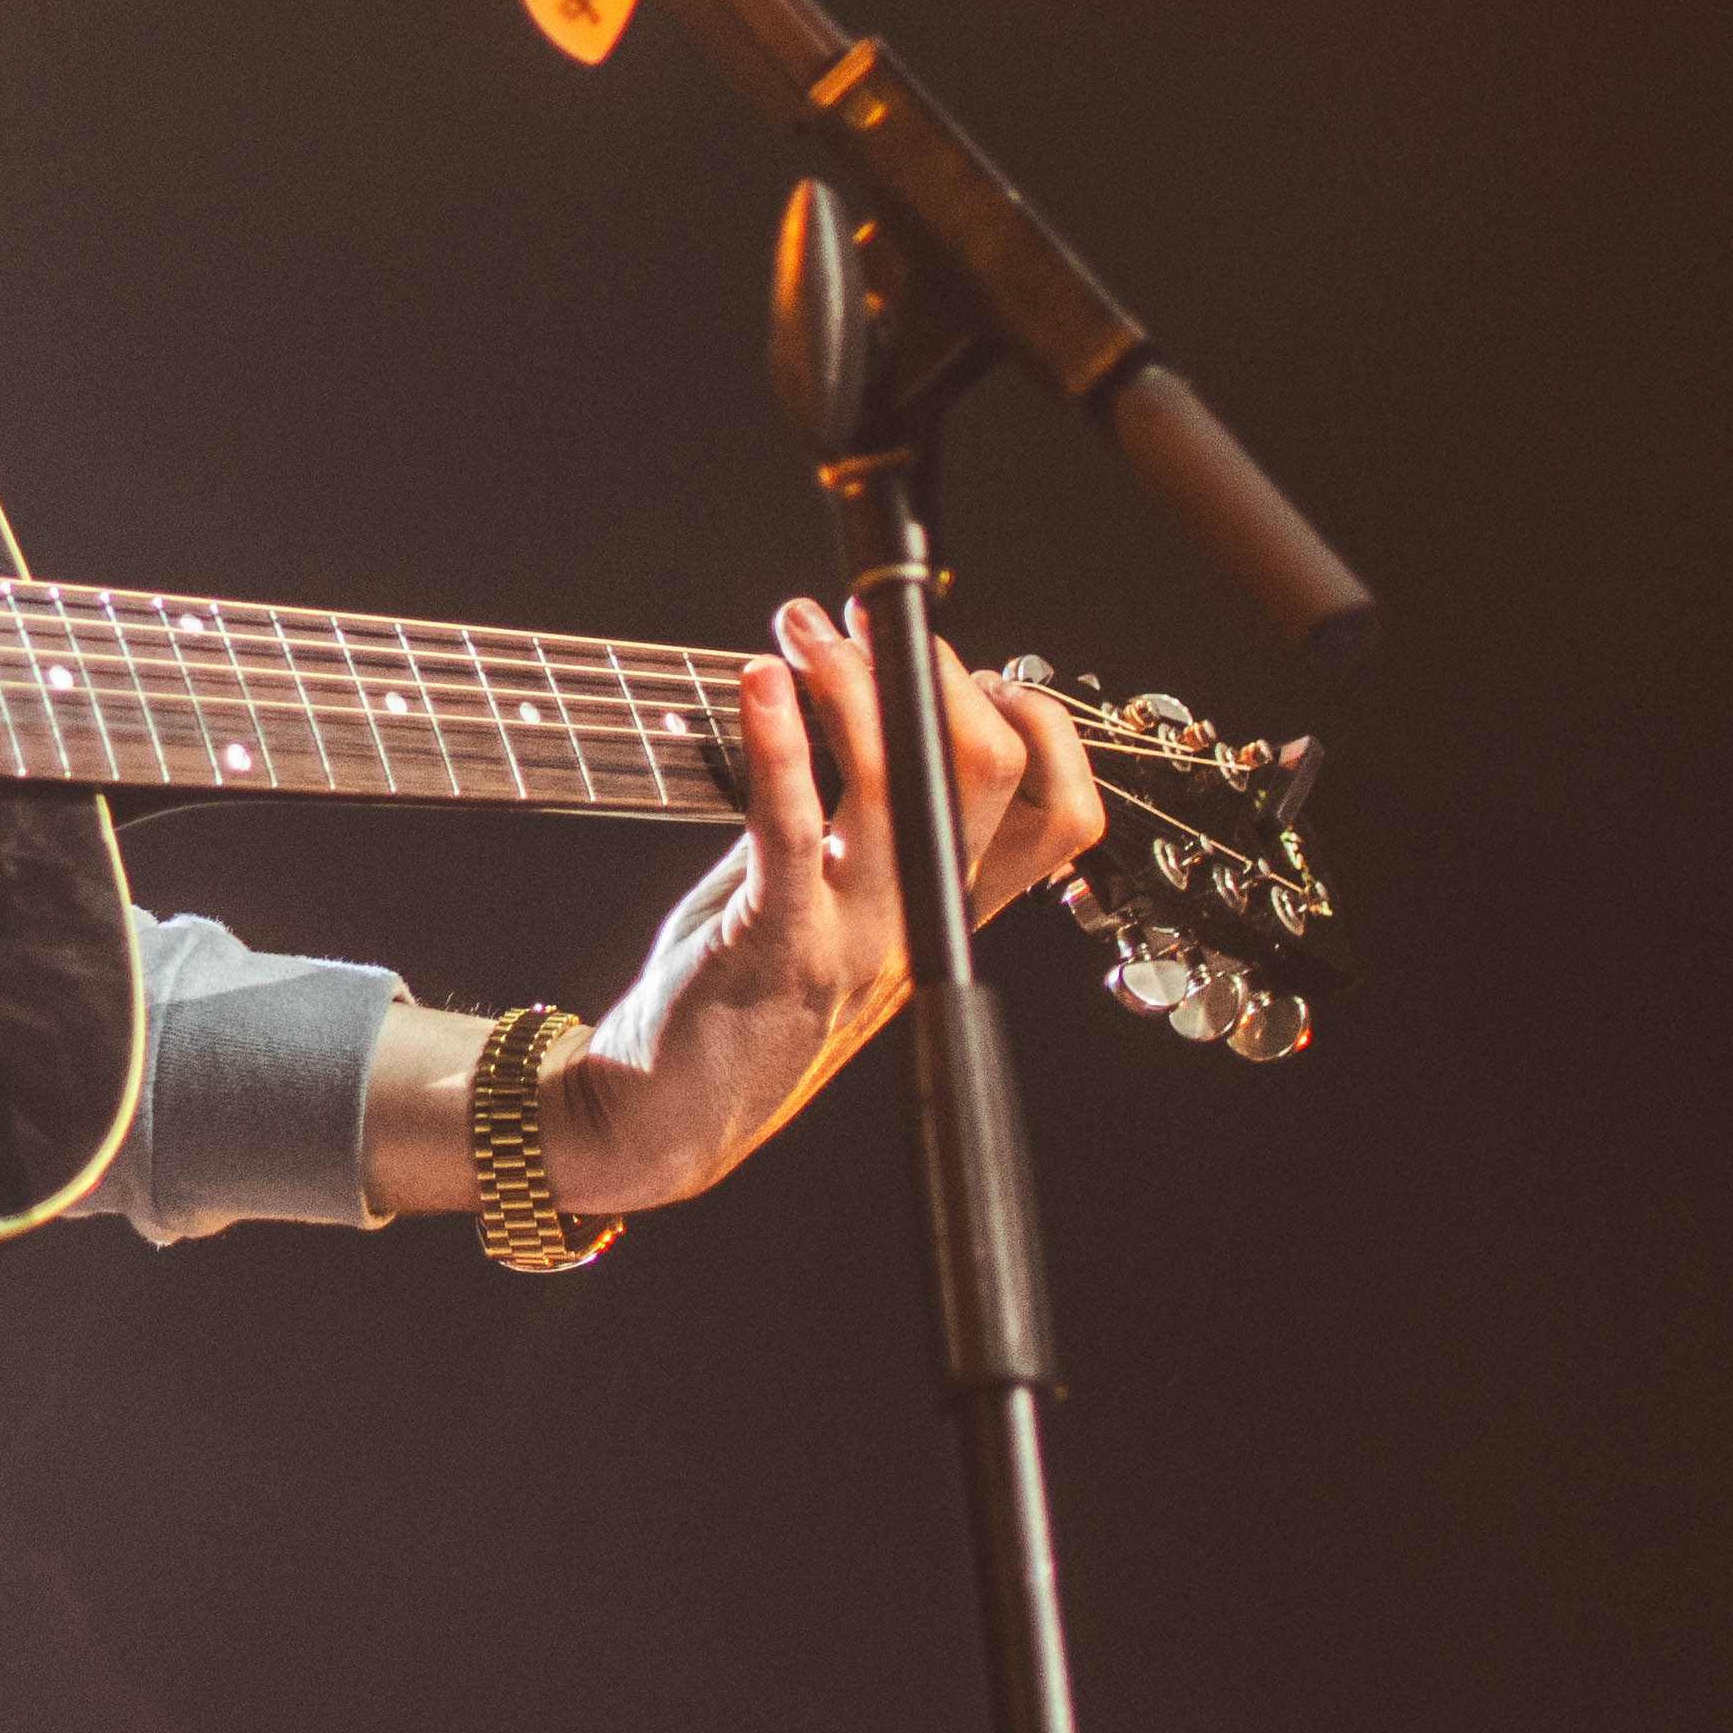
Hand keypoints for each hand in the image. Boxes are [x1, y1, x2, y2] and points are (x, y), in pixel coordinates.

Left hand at [538, 602, 1105, 1217]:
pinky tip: (756, 684)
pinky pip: (793, 830)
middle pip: (995, 775)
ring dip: (851, 682)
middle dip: (933, 671)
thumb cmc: (742, 989)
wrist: (670, 1112)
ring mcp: (858, 938)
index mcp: (944, 913)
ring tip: (800, 627)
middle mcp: (921, 924)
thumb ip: (860, 822)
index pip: (1062, 813)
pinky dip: (780, 745)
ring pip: (906, 787)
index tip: (954, 661)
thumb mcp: (832, 902)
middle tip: (859, 620)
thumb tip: (863, 692)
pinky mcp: (777, 944)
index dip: (1035, 720)